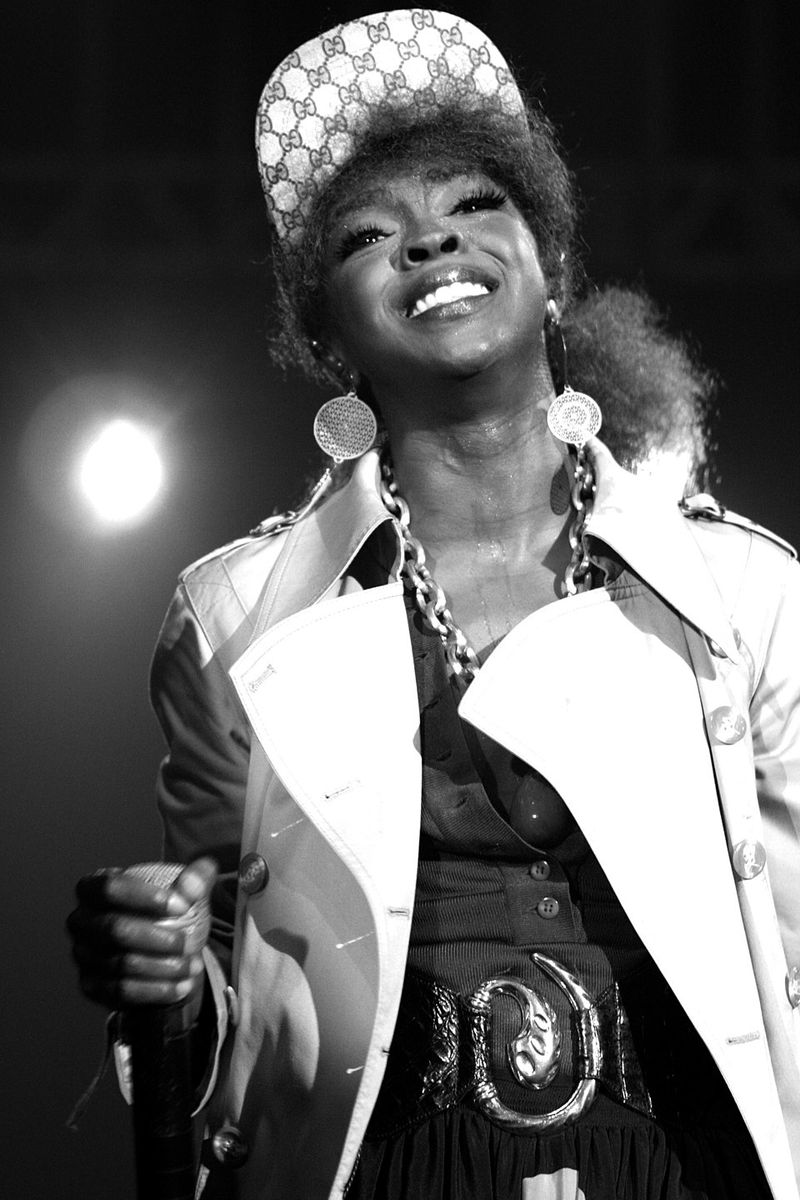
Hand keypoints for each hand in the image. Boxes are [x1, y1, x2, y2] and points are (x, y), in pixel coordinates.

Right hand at [67, 857, 216, 1018]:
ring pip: (121, 964)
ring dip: (163, 967)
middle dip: (157, 938)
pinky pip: (121, 991)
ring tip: (192, 966)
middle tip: (187, 943)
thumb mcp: (182, 892)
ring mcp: (82, 955)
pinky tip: (181, 986)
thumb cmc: (165, 913)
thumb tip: (194, 885)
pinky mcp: (91, 985)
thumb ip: (194, 880)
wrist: (156, 951)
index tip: (183, 906)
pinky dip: (156, 990)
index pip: (110, 887)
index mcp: (94, 889)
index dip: (144, 896)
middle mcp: (81, 921)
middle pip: (115, 929)